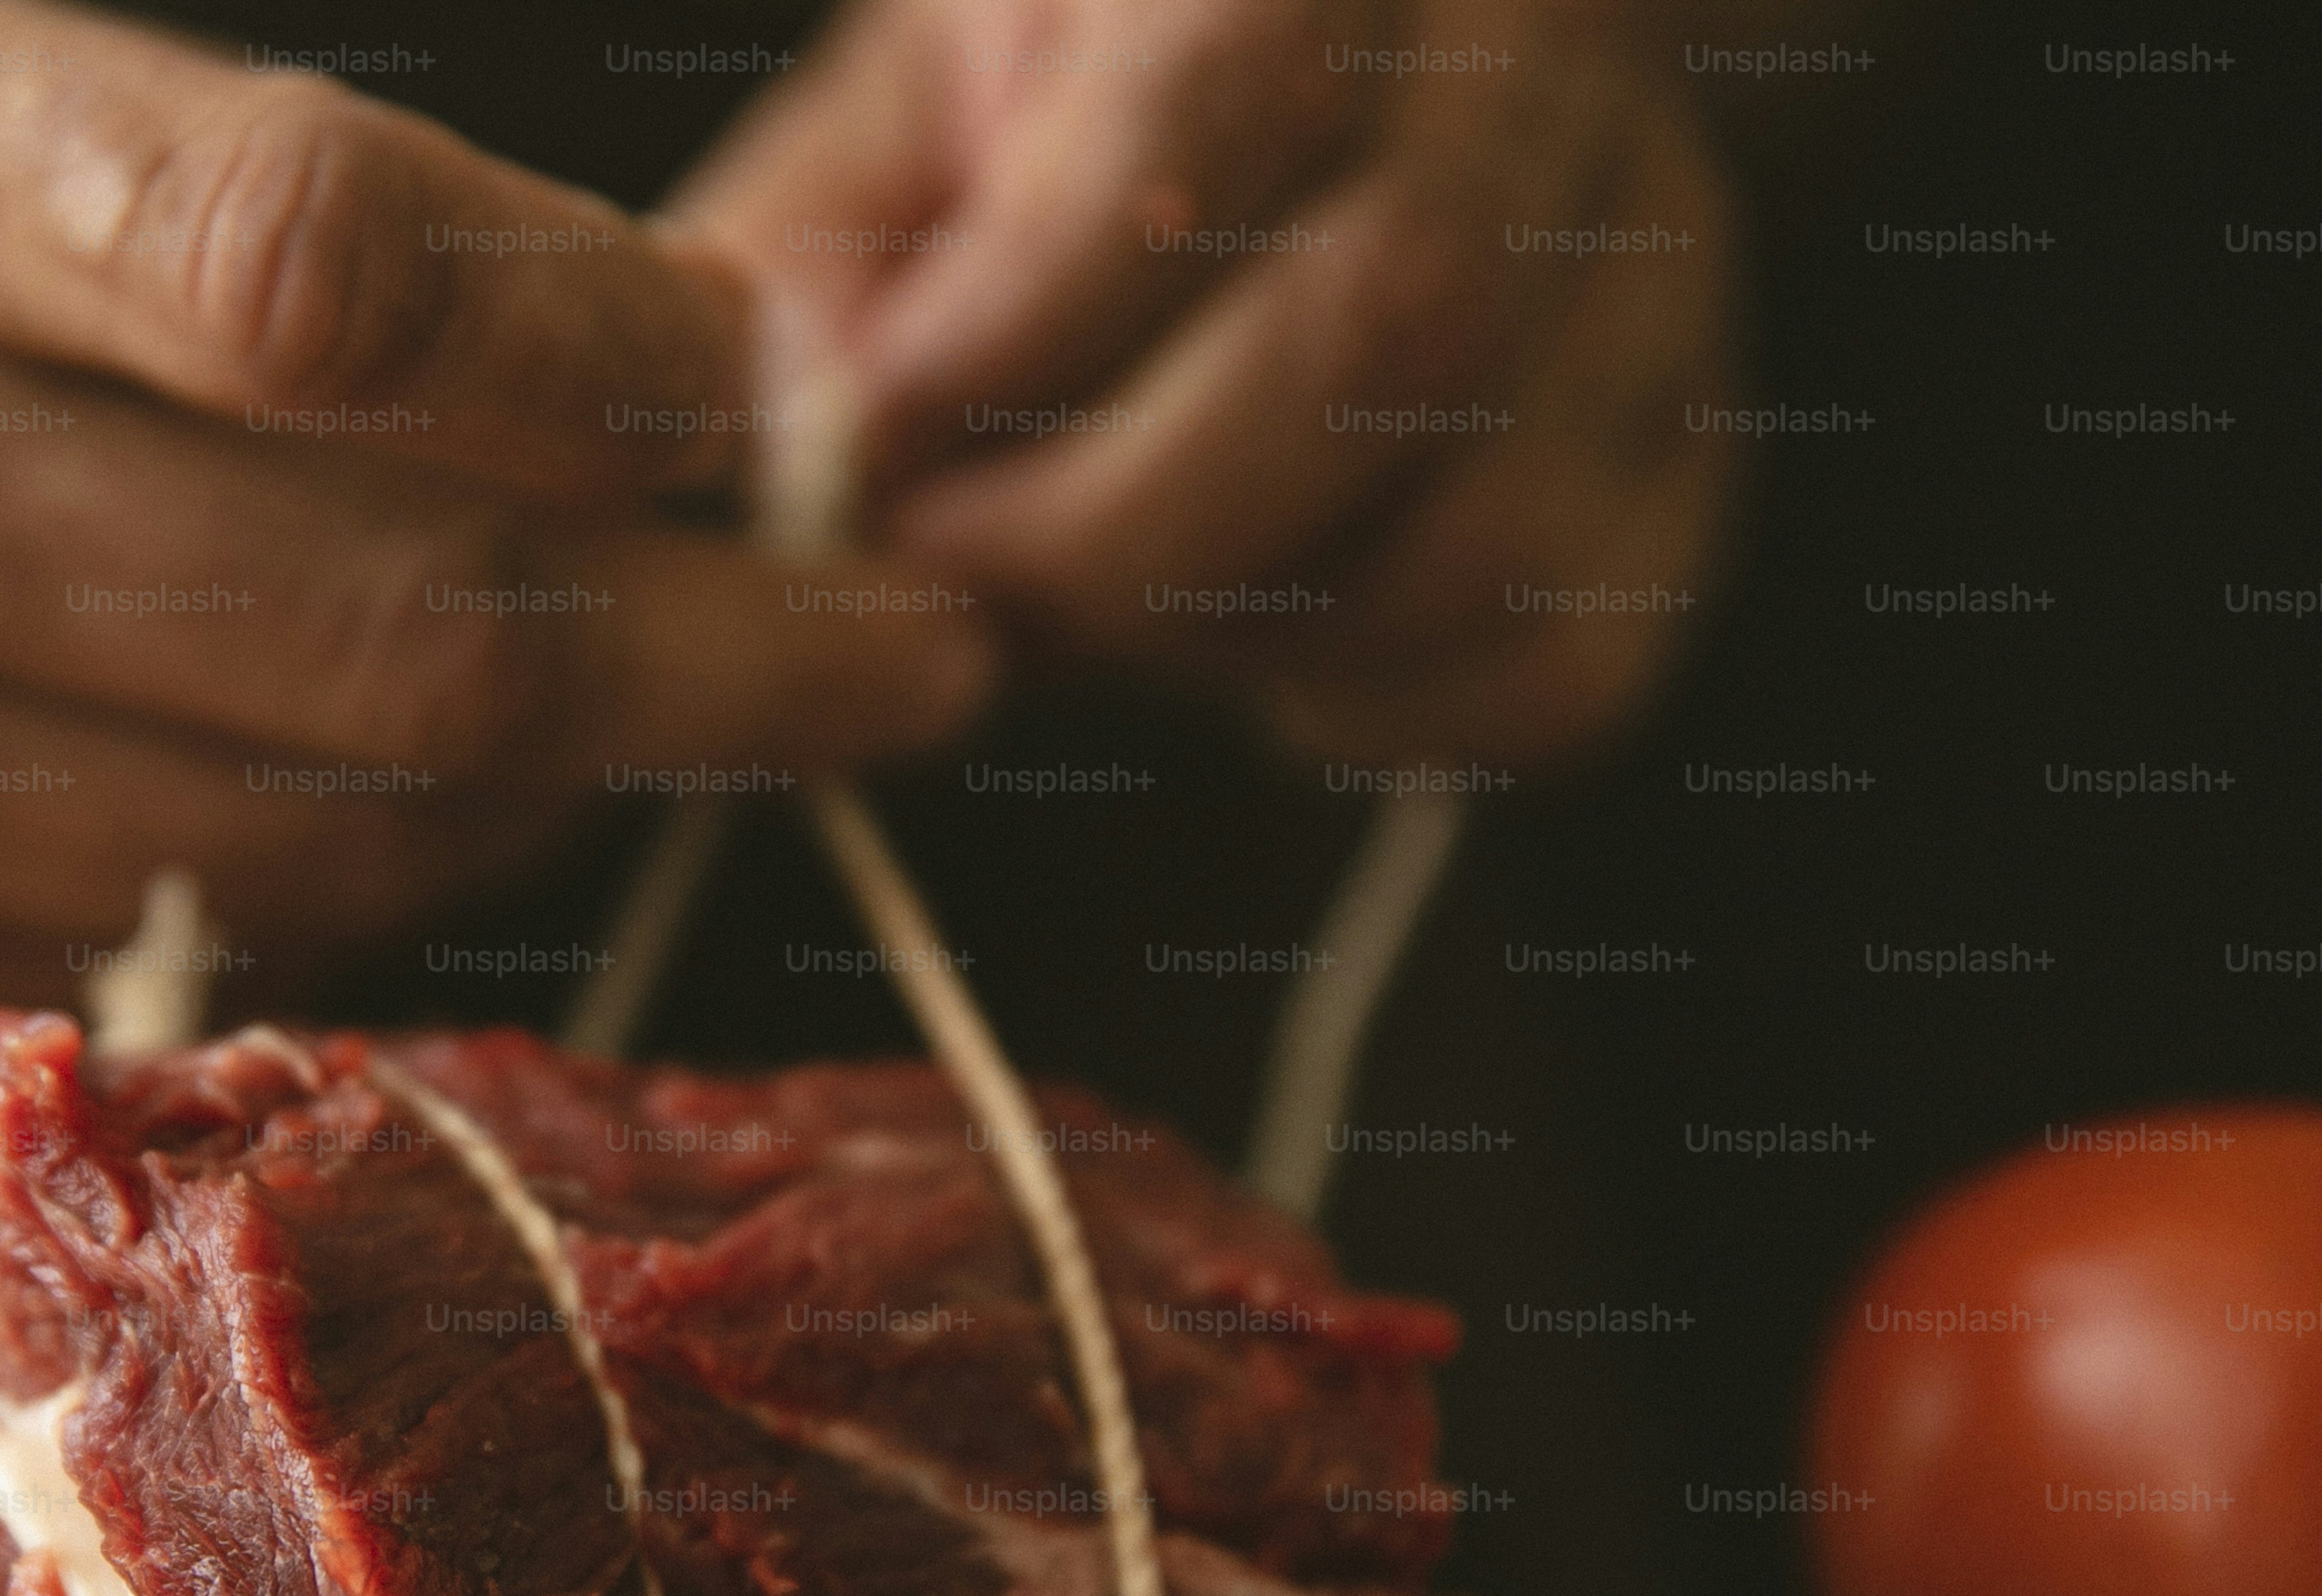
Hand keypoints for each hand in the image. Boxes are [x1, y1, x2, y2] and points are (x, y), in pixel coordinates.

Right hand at [0, 0, 991, 1116]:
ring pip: (323, 847)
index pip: (323, 279)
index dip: (616, 356)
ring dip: (541, 788)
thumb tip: (707, 408)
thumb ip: (306, 226)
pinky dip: (338, 907)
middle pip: (389, 624)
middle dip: (710, 646)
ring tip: (615, 707)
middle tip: (894, 645)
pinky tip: (379, 813)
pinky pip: (171, 984)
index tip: (781, 404)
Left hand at [680, 0, 1739, 766]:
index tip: (872, 437)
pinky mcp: (1685, 459)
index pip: (1223, 105)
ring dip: (1228, 637)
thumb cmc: (1066, 99)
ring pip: (1480, 531)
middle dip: (1110, 523)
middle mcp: (1542, 62)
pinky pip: (1559, 669)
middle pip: (1390, 323)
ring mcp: (1652, 270)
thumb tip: (724, 438)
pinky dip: (1373, 716)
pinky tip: (1257, 657)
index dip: (1020, 319)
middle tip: (947, 573)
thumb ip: (798, 260)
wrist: (1332, 68)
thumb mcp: (904, 110)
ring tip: (1087, 600)